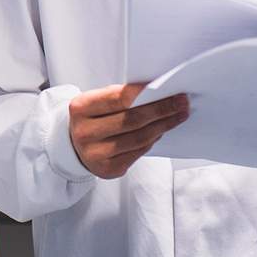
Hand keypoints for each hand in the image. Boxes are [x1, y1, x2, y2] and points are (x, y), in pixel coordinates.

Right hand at [68, 83, 189, 179]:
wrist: (75, 146)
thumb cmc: (92, 118)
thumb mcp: (98, 102)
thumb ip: (121, 97)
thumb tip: (158, 94)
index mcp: (80, 109)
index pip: (117, 98)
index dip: (143, 93)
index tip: (165, 87)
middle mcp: (85, 132)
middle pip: (132, 120)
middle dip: (161, 109)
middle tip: (181, 102)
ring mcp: (95, 154)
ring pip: (139, 138)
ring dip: (163, 125)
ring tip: (179, 115)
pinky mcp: (108, 169)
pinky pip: (138, 152)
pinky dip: (153, 140)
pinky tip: (162, 130)